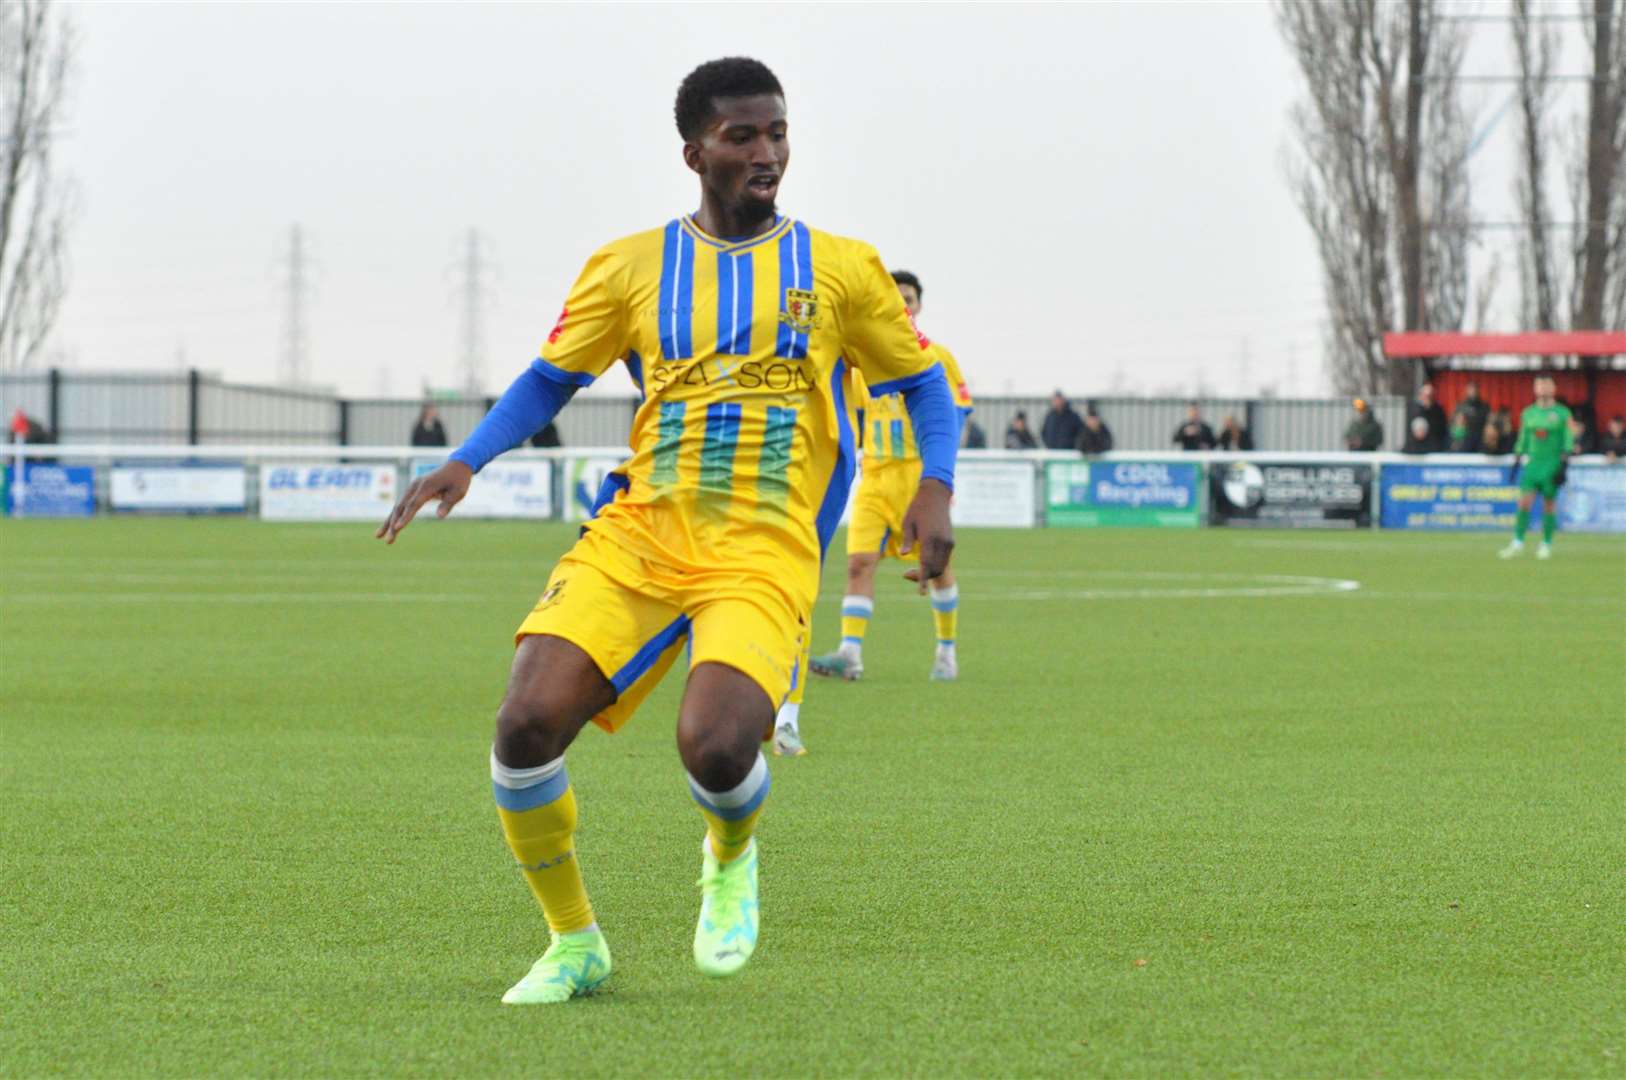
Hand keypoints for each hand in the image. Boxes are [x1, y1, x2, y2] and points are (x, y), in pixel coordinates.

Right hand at [376, 460, 472, 543]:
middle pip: (401, 507)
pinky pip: (401, 504)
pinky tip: (388, 527)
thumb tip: (440, 517)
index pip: (414, 504)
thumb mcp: (458, 493)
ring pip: (398, 506)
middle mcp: (415, 486)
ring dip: (389, 521)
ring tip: (378, 536)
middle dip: (393, 524)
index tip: (397, 528)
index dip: (405, 517)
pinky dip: (394, 515)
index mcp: (426, 486)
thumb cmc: (459, 480)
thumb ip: (448, 504)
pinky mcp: (412, 490)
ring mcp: (412, 487)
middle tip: (387, 540)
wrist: (456, 465)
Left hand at [899, 478, 953, 593]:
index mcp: (929, 538)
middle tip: (907, 575)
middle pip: (935, 569)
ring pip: (941, 566)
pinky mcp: (951, 541)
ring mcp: (949, 542)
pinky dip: (935, 564)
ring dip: (930, 572)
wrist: (936, 495)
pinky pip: (944, 559)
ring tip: (914, 571)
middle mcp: (942, 542)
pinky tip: (924, 561)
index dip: (922, 580)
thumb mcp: (907, 523)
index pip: (926, 564)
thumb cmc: (917, 508)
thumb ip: (907, 540)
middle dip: (924, 577)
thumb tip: (904, 555)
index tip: (920, 592)